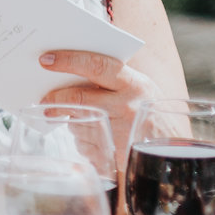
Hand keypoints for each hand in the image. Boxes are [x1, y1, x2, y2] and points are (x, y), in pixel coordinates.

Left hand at [38, 48, 154, 173]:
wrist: (172, 154)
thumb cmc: (149, 115)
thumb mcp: (139, 90)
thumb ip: (110, 80)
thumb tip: (67, 71)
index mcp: (134, 85)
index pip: (97, 65)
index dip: (69, 60)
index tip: (46, 59)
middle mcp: (127, 107)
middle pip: (79, 99)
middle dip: (55, 99)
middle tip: (43, 99)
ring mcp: (118, 133)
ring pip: (77, 122)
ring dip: (72, 120)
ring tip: (85, 120)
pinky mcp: (110, 156)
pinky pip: (82, 144)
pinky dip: (82, 138)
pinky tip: (96, 137)